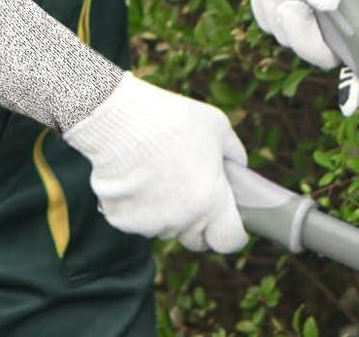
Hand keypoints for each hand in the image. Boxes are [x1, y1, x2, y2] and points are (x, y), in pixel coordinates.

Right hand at [62, 73, 248, 252]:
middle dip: (200, 222)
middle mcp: (181, 221)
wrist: (120, 117)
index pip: (230, 241)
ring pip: (167, 229)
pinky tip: (137, 175)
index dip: (233, 232)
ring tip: (160, 171)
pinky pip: (139, 221)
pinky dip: (141, 206)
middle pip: (197, 238)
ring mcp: (150, 224)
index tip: (230, 220)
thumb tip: (238, 171)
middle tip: (193, 189)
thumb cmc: (172, 119)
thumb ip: (234, 156)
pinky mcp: (122, 221)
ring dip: (169, 212)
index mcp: (210, 202)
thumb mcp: (217, 127)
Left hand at [234, 0, 358, 115]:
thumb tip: (320, 5)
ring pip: (287, 34)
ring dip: (273, 0)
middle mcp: (335, 14)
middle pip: (321, 53)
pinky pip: (266, 18)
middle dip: (301, 32)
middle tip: (288, 3)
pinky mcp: (278, 7)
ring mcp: (306, 13)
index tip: (349, 102)